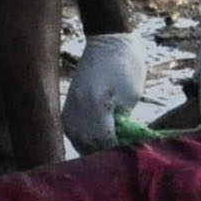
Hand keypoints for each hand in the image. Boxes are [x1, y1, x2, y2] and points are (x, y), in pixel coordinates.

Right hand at [64, 32, 145, 152]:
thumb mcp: (132, 96)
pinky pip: (71, 129)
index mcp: (97, 104)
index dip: (118, 151)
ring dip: (90, 149)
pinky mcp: (67, 102)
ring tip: (106, 154)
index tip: (129, 156)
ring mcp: (70, 104)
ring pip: (76, 139)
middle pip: (88, 143)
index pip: (105, 140)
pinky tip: (94, 143)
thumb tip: (119, 142)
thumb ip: (123, 121)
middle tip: (119, 159)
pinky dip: (82, 138)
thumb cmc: (127, 65)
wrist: (108, 40)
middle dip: (104, 153)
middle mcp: (79, 106)